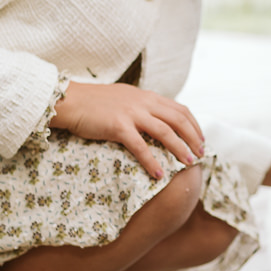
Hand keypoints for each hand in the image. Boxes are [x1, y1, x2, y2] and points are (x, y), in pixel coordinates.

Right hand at [49, 82, 203, 178]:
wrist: (69, 100)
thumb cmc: (94, 103)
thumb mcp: (124, 97)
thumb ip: (141, 105)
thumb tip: (156, 117)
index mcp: (146, 96)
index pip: (180, 109)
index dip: (194, 125)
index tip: (201, 140)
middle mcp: (143, 102)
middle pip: (178, 120)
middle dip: (193, 138)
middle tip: (200, 155)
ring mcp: (131, 113)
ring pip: (165, 132)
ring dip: (180, 149)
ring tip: (188, 164)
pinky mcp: (118, 126)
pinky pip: (140, 146)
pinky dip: (151, 161)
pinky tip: (158, 174)